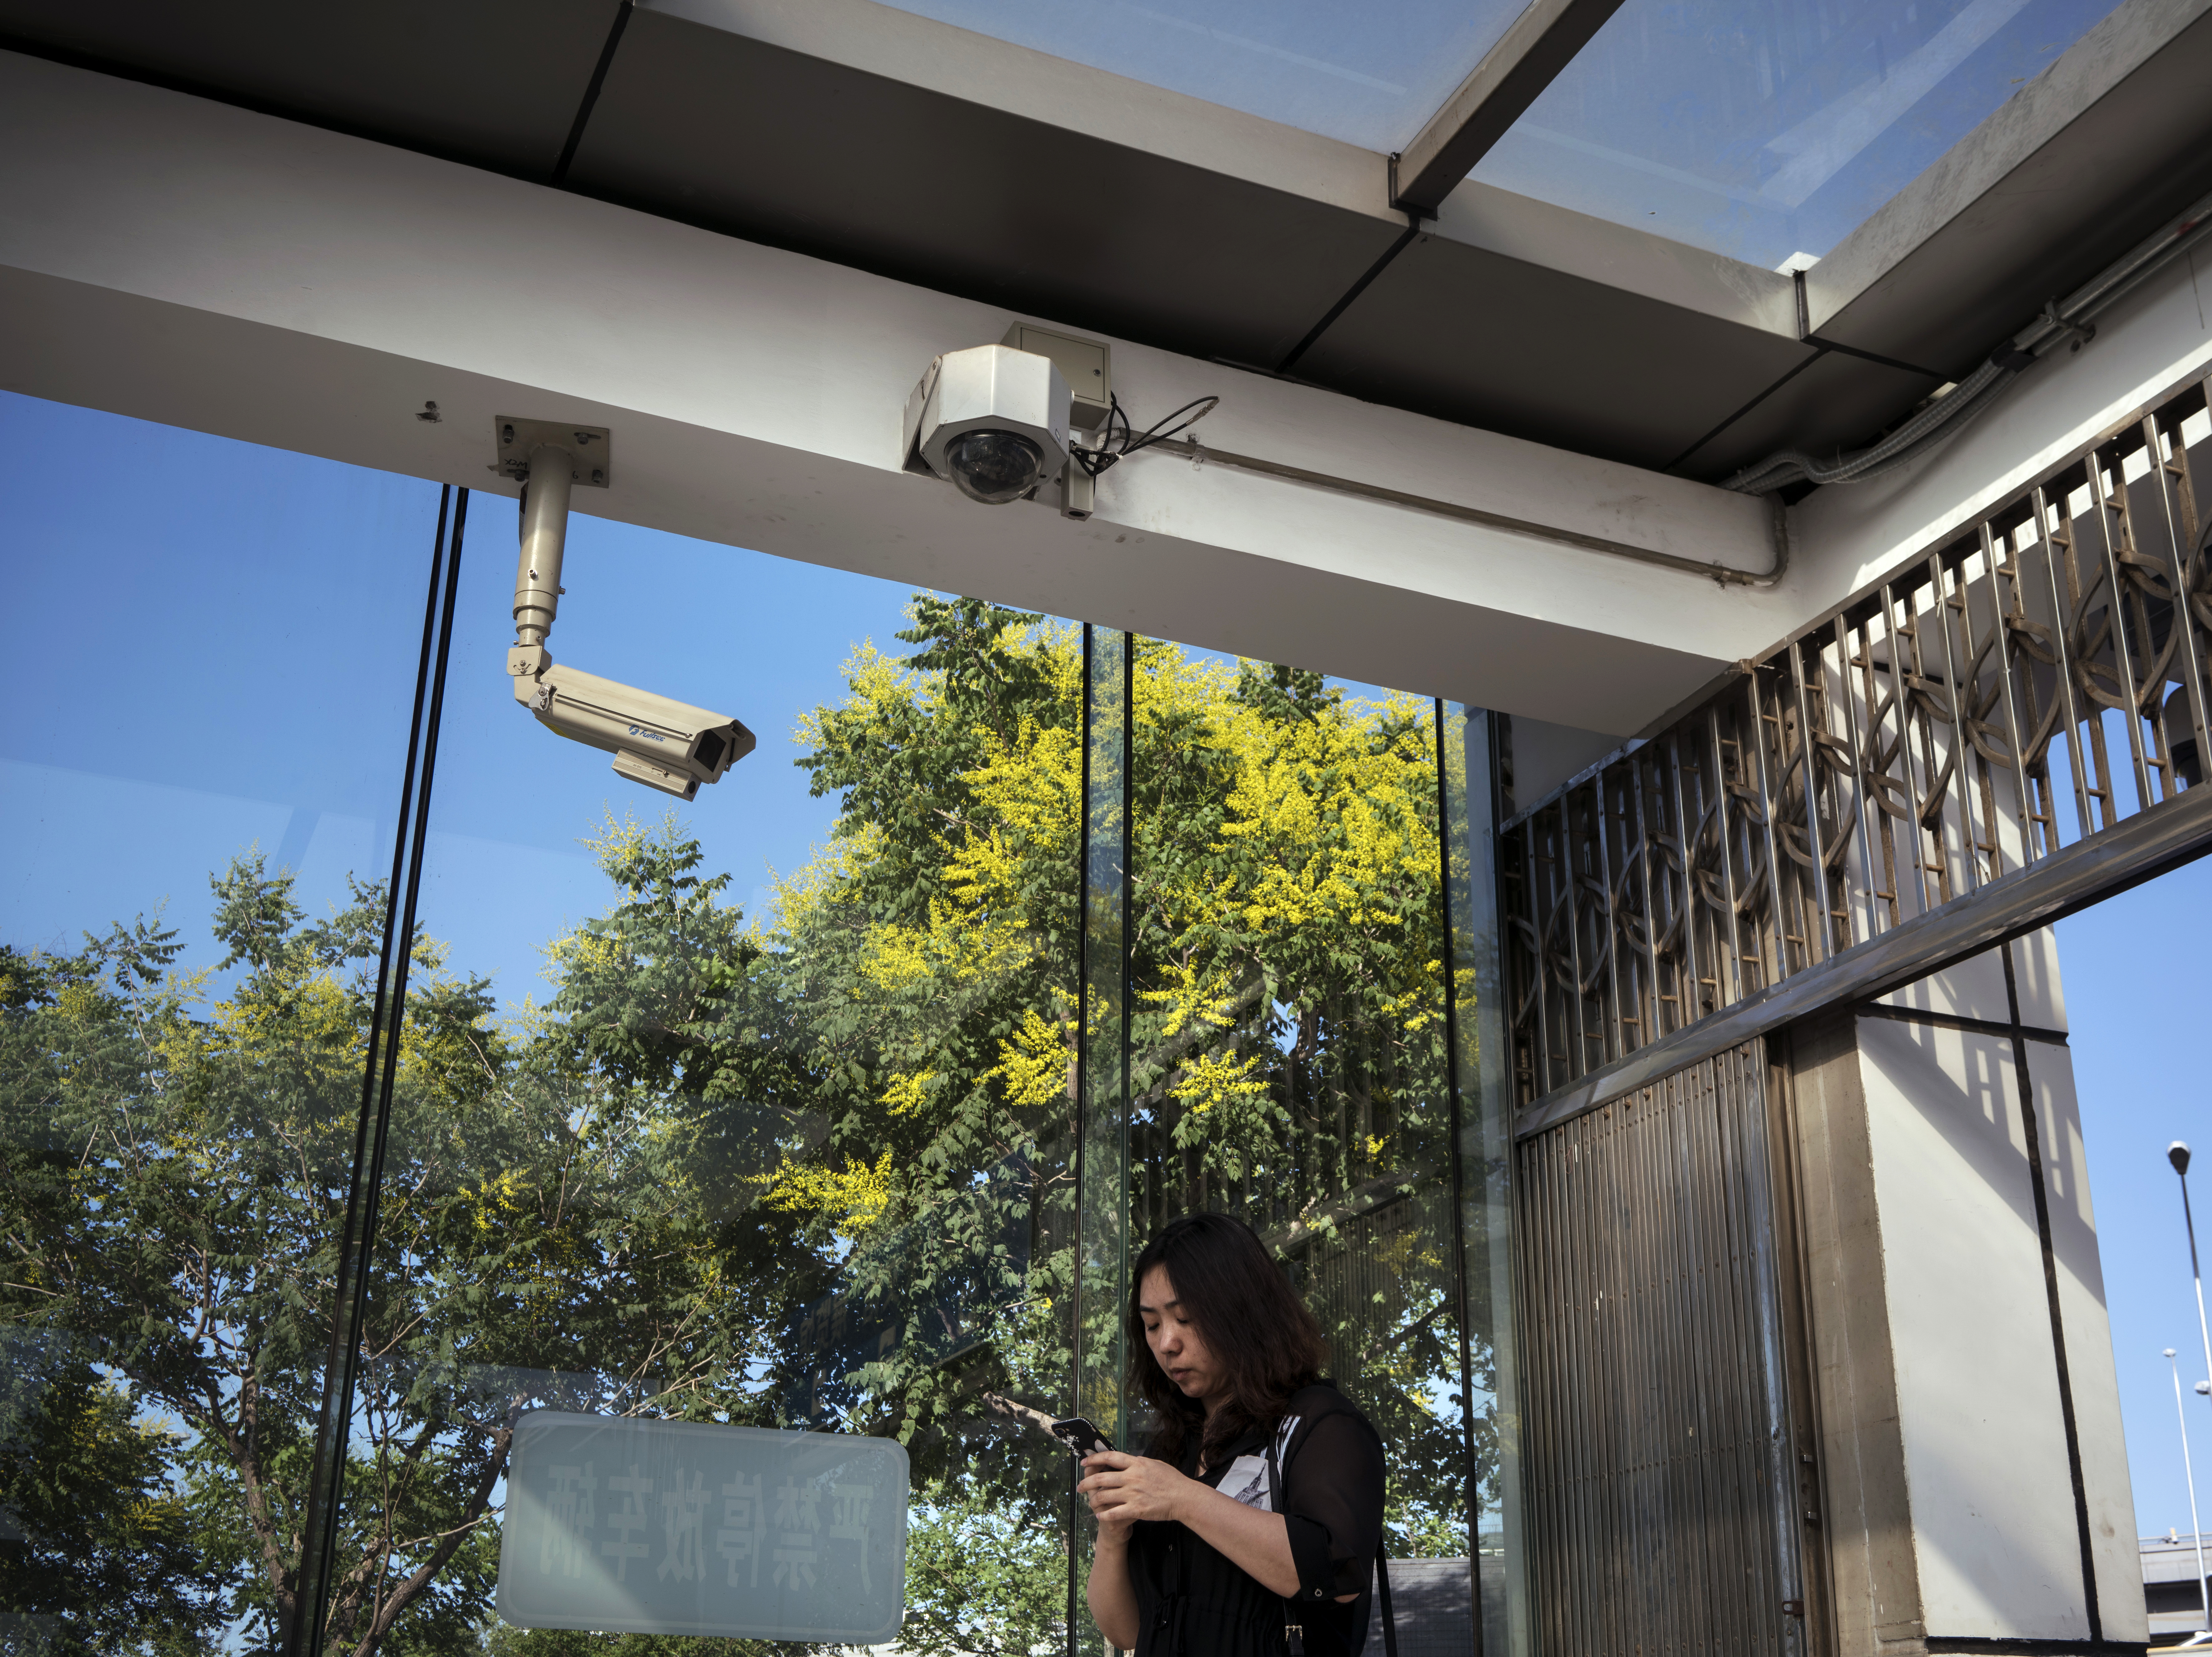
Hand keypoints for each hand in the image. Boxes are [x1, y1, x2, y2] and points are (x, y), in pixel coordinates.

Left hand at [1078, 1451, 1196, 1529]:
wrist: (1183, 1497)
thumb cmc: (1172, 1480)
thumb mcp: (1155, 1464)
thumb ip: (1139, 1463)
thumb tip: (1128, 1460)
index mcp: (1136, 1463)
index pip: (1109, 1457)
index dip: (1094, 1459)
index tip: (1084, 1461)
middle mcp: (1131, 1477)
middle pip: (1101, 1478)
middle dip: (1086, 1483)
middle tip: (1079, 1487)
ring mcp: (1133, 1494)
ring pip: (1104, 1496)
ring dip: (1093, 1500)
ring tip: (1090, 1502)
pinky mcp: (1135, 1509)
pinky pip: (1113, 1513)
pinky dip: (1104, 1514)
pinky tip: (1099, 1515)